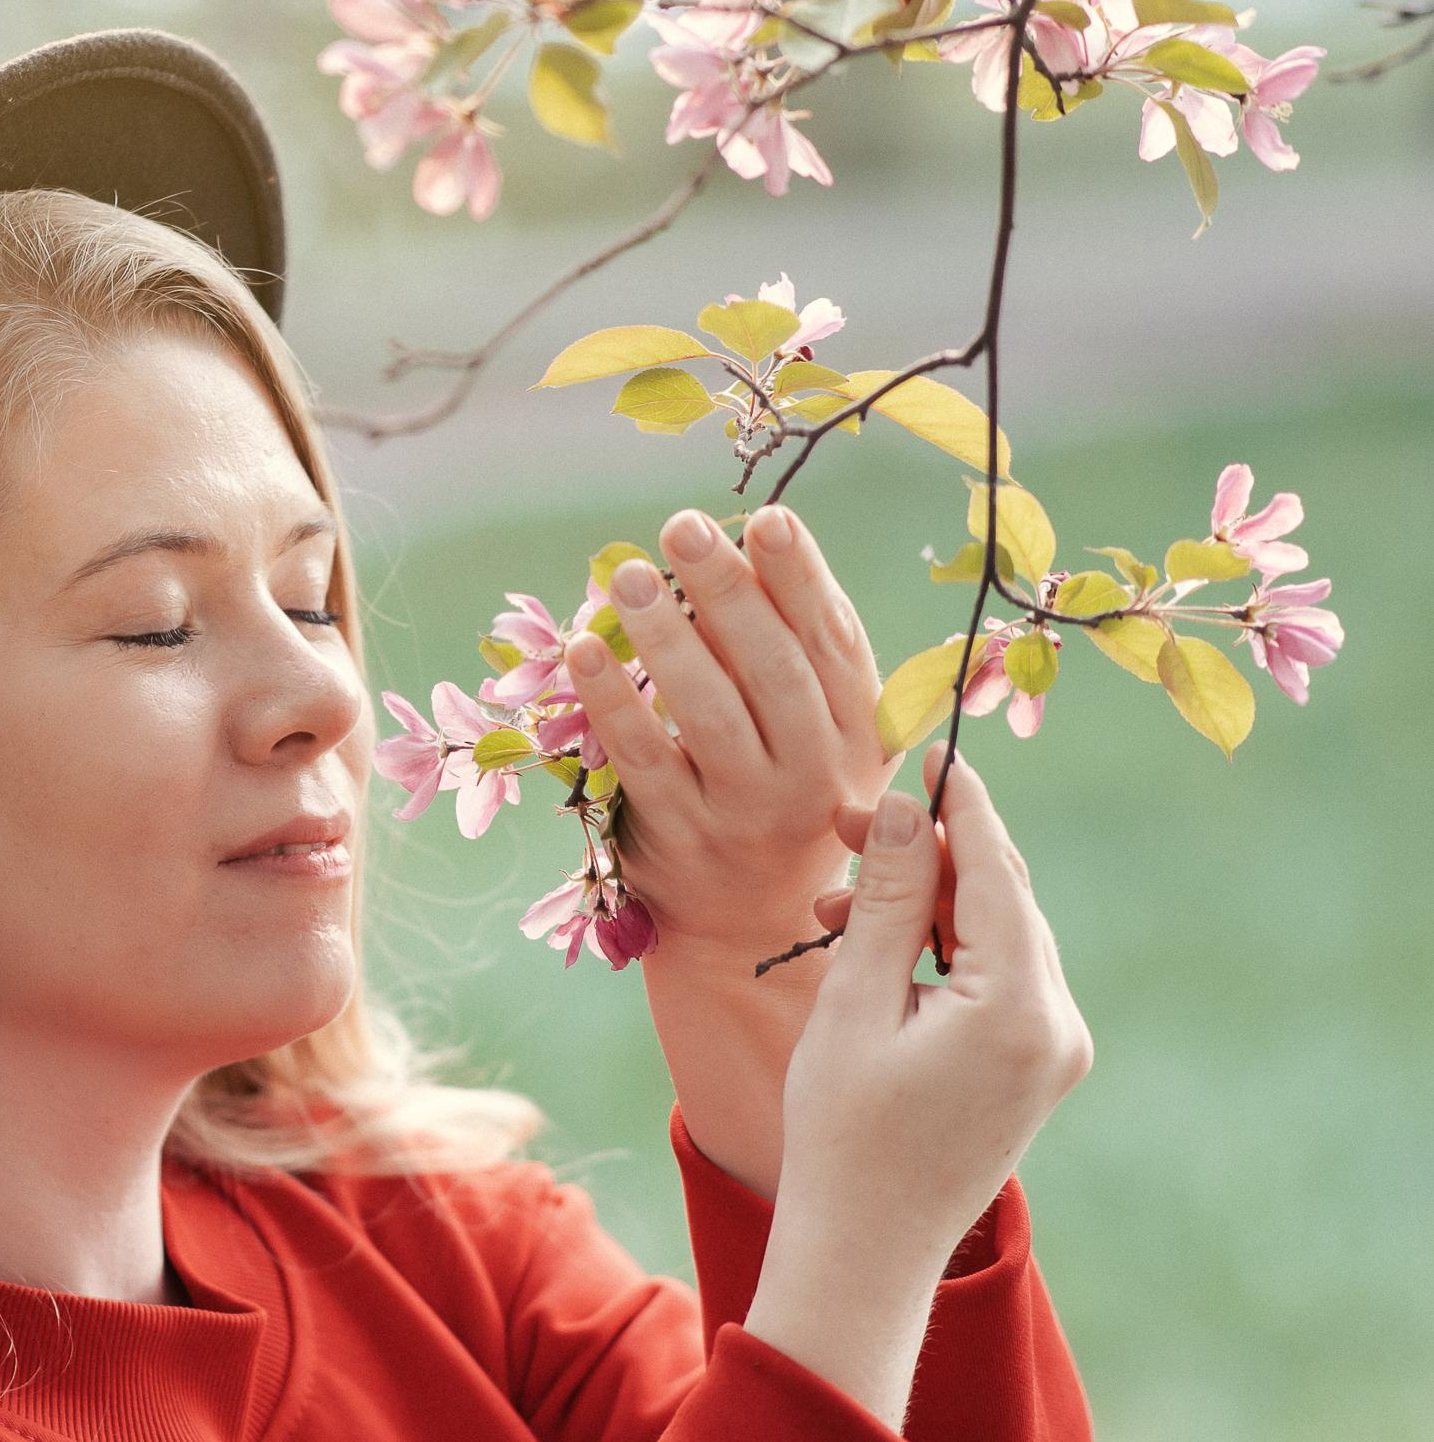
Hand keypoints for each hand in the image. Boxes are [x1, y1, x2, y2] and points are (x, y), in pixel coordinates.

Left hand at [564, 505, 887, 963]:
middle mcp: (813, 774)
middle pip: (772, 669)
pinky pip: (643, 757)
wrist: (748, 924)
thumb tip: (756, 537)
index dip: (801, 578)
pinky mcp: (682, 835)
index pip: (832, 641)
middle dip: (727, 591)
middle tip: (682, 528)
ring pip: (708, 710)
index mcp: (856, 733)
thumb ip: (800, 646)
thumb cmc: (783, 795)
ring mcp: (746, 810)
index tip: (767, 518)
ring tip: (627, 575)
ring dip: (666, 636)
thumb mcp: (821, 732)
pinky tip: (585, 649)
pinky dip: (612, 700)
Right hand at [747, 749, 1093, 1428]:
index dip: (959, 804)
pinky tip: (876, 947)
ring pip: (1000, 936)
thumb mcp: (854, 1002)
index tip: (924, 750)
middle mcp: (1059, 1024)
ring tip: (833, 903)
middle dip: (930, 854)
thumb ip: (890, 898)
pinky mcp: (1038, 1068)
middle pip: (1004, 898)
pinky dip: (943, 951)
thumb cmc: (841, 1134)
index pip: (997, 869)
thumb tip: (910, 807)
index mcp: (1019, 1006)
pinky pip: (1000, 979)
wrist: (865, 1254)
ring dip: (926, 905)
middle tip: (845, 827)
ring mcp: (1057, 1051)